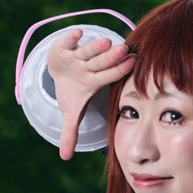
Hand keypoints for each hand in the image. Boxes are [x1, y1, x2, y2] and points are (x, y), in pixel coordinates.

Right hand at [46, 28, 135, 159]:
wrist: (60, 71)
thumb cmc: (72, 92)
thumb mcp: (71, 112)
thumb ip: (70, 133)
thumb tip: (65, 158)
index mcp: (94, 81)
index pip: (110, 76)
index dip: (119, 71)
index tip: (132, 63)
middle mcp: (89, 67)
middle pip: (102, 62)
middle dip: (111, 57)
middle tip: (124, 50)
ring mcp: (78, 56)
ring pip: (88, 50)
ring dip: (95, 46)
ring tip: (106, 42)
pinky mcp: (64, 46)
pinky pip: (70, 41)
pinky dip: (72, 37)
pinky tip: (78, 34)